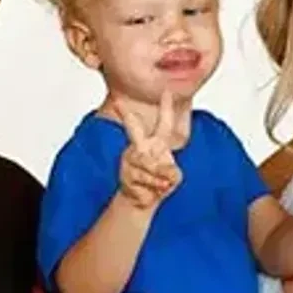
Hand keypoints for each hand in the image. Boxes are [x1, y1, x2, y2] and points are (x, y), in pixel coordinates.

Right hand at [116, 90, 183, 209]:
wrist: (143, 200)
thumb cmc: (158, 183)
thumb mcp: (173, 177)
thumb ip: (172, 172)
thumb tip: (164, 171)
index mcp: (156, 143)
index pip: (164, 123)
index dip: (166, 108)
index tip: (167, 91)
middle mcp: (140, 147)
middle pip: (134, 130)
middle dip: (127, 117)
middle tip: (118, 103)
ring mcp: (131, 160)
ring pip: (150, 166)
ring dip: (160, 179)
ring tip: (160, 184)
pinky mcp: (126, 174)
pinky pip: (146, 179)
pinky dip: (154, 187)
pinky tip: (152, 189)